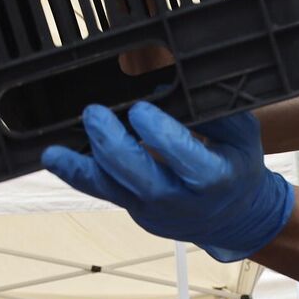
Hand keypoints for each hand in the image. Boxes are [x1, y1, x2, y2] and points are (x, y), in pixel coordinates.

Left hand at [42, 102, 293, 261]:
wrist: (232, 217)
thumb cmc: (236, 167)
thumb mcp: (242, 135)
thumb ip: (213, 110)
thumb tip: (174, 81)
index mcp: (214, 178)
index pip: (184, 156)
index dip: (160, 134)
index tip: (140, 109)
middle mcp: (181, 199)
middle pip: (142, 178)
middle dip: (114, 146)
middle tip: (94, 115)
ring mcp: (154, 210)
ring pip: (114, 190)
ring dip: (83, 166)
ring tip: (58, 148)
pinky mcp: (135, 210)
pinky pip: (103, 192)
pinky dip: (77, 174)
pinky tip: (55, 158)